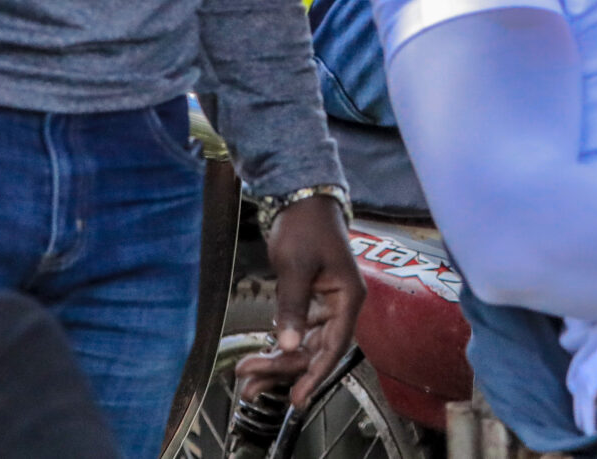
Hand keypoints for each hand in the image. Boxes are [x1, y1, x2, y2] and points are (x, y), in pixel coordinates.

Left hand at [247, 195, 363, 411]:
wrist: (302, 200)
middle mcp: (341, 305)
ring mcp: (326, 305)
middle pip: (315, 350)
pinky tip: (259, 358)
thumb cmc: (306, 227)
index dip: (316, 373)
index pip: (334, 345)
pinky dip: (278, 345)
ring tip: (247, 379)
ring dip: (278, 362)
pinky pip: (297, 332)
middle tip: (250, 385)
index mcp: (348, 297)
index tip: (298, 397)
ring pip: (304, 345)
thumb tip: (289, 345)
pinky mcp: (311, 302)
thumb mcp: (296, 267)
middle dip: (284, 369)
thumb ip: (294, 307)